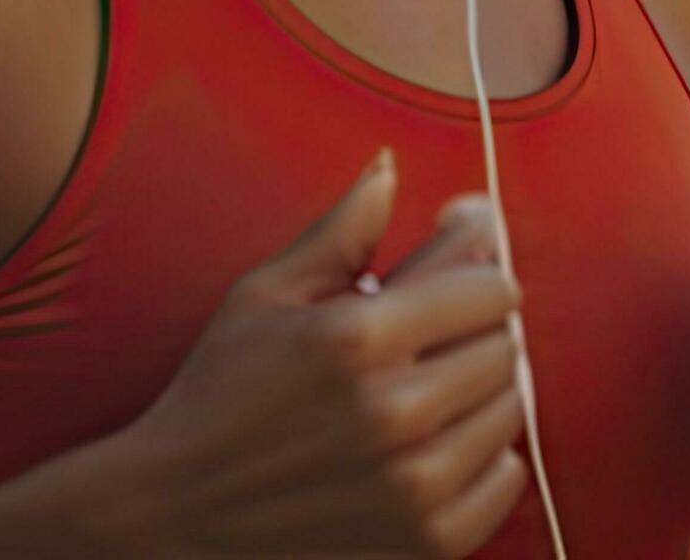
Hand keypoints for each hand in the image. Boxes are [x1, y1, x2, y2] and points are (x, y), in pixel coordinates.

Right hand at [104, 148, 535, 557]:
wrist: (179, 511)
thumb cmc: (216, 395)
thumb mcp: (262, 296)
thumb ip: (339, 231)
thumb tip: (388, 166)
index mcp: (357, 336)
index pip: (487, 285)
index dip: (479, 267)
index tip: (462, 267)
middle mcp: (396, 410)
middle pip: (505, 345)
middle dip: (474, 327)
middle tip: (429, 331)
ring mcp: (417, 484)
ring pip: (510, 409)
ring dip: (478, 391)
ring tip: (421, 386)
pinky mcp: (428, 540)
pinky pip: (506, 477)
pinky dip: (482, 456)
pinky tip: (430, 443)